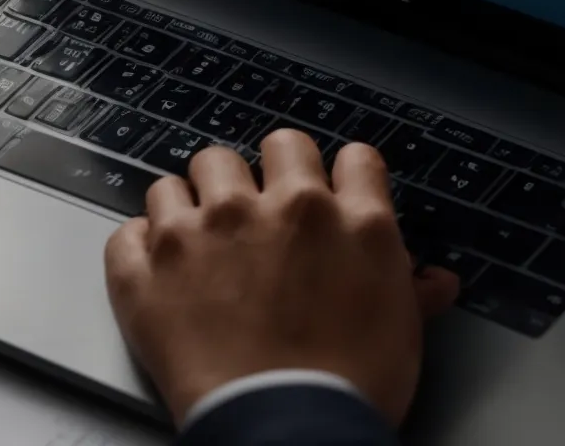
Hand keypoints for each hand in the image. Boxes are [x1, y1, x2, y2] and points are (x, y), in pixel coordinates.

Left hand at [104, 130, 458, 425]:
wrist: (286, 429)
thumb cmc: (348, 389)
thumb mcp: (402, 333)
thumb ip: (411, 291)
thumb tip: (434, 282)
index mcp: (347, 218)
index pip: (351, 157)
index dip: (340, 176)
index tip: (329, 194)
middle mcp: (277, 208)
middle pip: (274, 146)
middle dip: (271, 173)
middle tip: (265, 212)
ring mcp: (206, 228)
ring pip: (191, 174)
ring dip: (197, 201)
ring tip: (202, 239)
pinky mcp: (149, 265)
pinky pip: (131, 230)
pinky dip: (140, 246)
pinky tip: (157, 267)